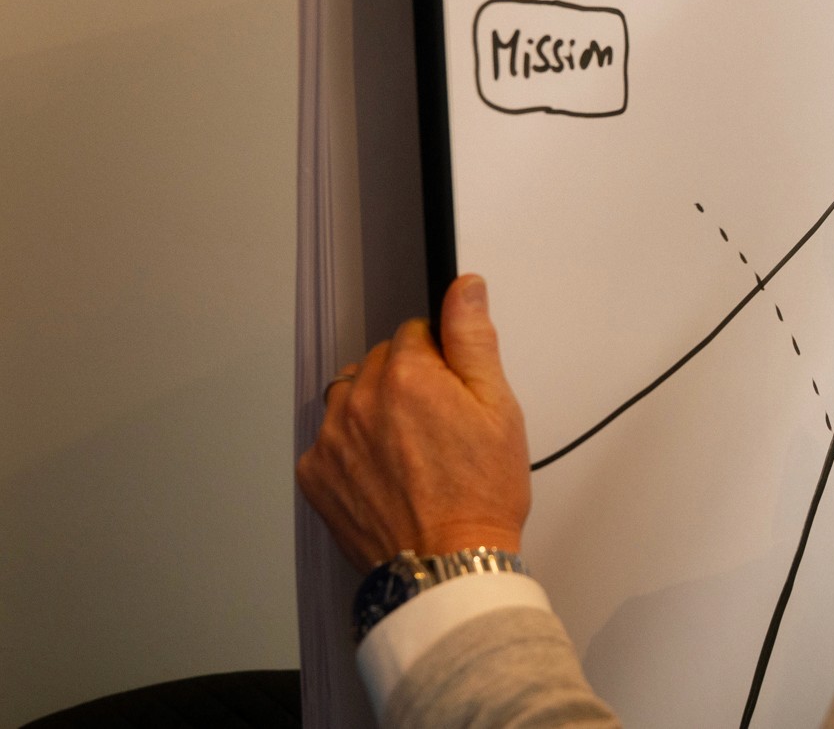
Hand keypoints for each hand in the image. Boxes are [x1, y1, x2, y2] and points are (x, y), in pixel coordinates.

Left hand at [296, 274, 531, 570]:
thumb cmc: (479, 494)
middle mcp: (359, 400)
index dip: (442, 360)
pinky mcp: (315, 475)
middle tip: (439, 426)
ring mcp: (331, 439)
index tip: (454, 392)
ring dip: (373, 409)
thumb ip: (473, 338)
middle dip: (407, 381)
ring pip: (350, 396)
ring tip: (409, 449)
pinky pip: (328, 440)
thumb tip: (463, 288)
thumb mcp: (498, 407)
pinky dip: (351, 448)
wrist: (446, 564)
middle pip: (379, 362)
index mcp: (407, 374)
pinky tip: (384, 472)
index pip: (415, 333)